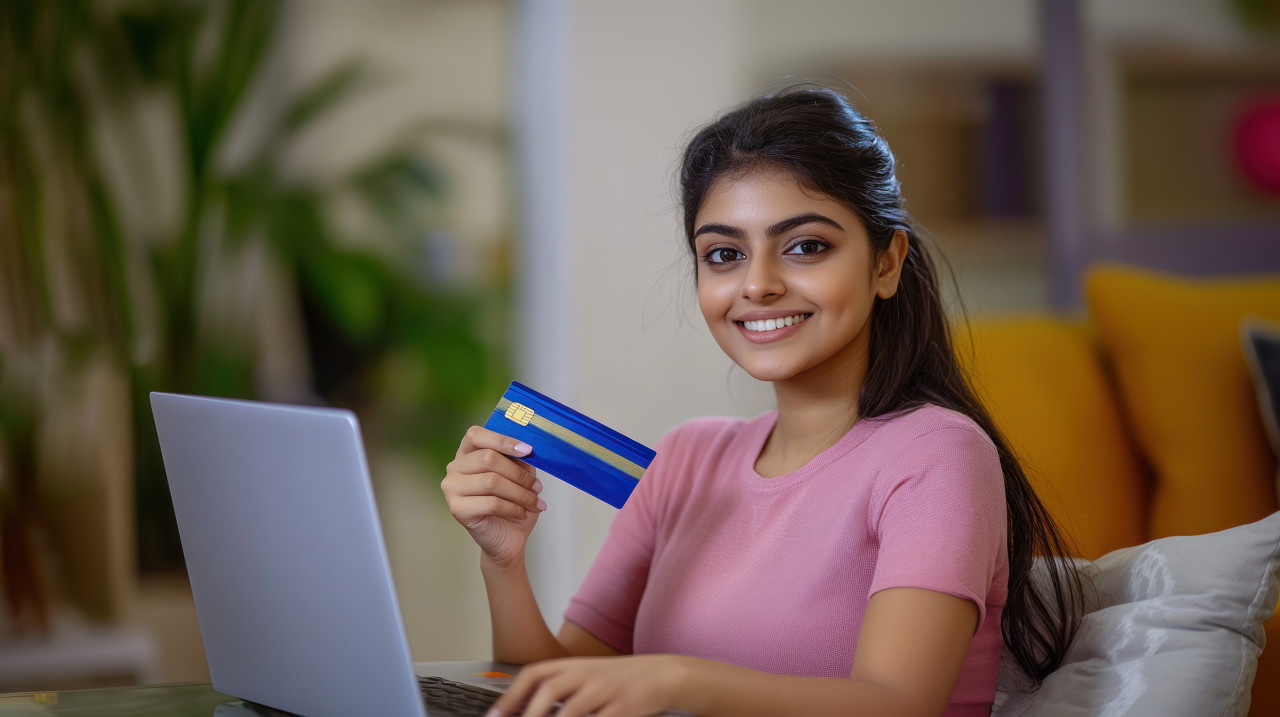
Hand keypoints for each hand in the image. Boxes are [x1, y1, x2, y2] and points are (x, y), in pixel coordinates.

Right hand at [441, 425, 545, 566]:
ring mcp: (452, 488)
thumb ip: (519, 461)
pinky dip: (513, 507)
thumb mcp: (520, 477)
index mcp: (467, 453)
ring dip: (520, 493)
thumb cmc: (512, 504)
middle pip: (488, 459)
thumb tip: (528, 450)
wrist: (507, 538)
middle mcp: (454, 468)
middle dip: (519, 474)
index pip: (475, 435)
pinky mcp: (457, 509)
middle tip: (537, 486)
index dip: (502, 440)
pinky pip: (491, 503)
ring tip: (534, 501)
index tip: (527, 450)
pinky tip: (522, 512)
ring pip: (491, 482)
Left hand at [488, 655, 687, 716]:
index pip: (534, 674)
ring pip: (570, 711)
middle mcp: (586, 674)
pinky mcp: (622, 708)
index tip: (494, 715)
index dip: (511, 695)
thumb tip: (527, 708)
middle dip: (528, 714)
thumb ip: (561, 688)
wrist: (661, 674)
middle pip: (548, 690)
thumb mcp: (587, 676)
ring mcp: (604, 691)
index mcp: (573, 665)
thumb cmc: (619, 679)